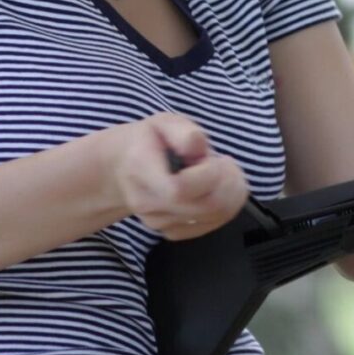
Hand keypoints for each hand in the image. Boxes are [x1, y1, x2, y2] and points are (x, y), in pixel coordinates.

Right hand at [100, 112, 249, 240]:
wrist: (124, 167)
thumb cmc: (149, 141)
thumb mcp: (165, 123)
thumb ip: (184, 132)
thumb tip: (198, 149)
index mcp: (142, 170)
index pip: (180, 190)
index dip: (208, 175)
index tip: (211, 157)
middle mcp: (147, 202)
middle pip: (205, 208)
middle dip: (228, 183)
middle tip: (224, 162)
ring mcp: (157, 222)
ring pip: (212, 218)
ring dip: (229, 194)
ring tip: (218, 172)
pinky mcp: (170, 231)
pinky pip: (209, 226)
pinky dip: (225, 208)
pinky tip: (215, 190)